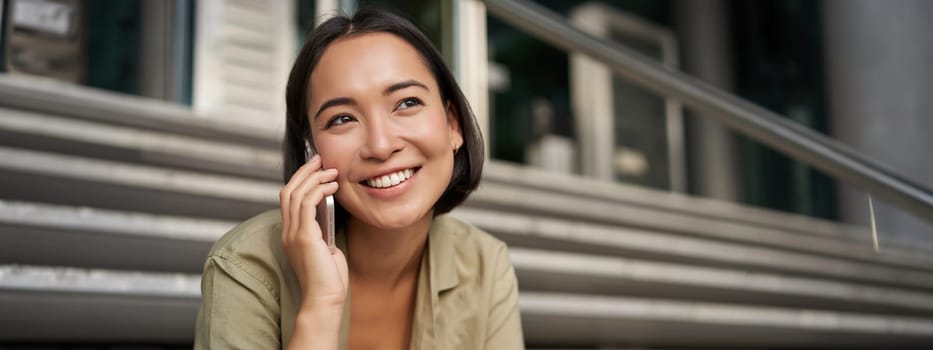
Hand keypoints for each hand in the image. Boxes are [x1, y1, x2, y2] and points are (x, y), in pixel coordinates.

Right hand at [280, 154, 347, 309]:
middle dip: (304, 172)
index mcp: (291, 234)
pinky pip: (307, 204)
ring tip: (332, 171)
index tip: (316, 168)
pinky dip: (319, 190)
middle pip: (288, 191)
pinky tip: (333, 186)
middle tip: (321, 159)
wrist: (325, 298)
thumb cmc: (329, 278)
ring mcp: (293, 234)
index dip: (300, 179)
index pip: (289, 199)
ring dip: (314, 178)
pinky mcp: (304, 237)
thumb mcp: (326, 248)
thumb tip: (331, 214)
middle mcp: (287, 232)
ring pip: (296, 193)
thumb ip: (324, 231)